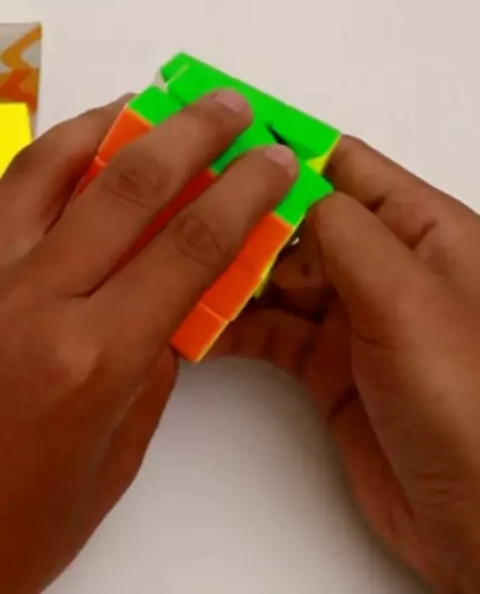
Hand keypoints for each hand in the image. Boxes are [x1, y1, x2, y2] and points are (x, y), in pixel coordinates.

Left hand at [0, 90, 295, 593]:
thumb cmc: (21, 521)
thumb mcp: (116, 454)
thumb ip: (152, 361)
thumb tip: (177, 287)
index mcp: (91, 358)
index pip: (190, 246)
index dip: (243, 192)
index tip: (274, 161)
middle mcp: (31, 301)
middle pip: (130, 186)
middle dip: (193, 134)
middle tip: (228, 108)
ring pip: (51, 166)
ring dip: (113, 123)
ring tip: (153, 102)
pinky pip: (8, 190)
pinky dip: (51, 154)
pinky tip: (80, 146)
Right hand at [215, 137, 479, 593]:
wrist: (479, 520)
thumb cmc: (472, 403)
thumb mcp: (407, 298)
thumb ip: (345, 232)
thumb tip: (289, 188)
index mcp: (423, 230)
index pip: (344, 165)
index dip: (285, 148)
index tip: (225, 139)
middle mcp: (387, 267)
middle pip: (300, 219)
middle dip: (244, 215)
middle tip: (181, 210)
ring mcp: (355, 318)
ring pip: (279, 276)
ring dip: (230, 273)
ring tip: (175, 267)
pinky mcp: (329, 368)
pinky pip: (270, 332)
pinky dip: (232, 326)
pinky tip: (197, 325)